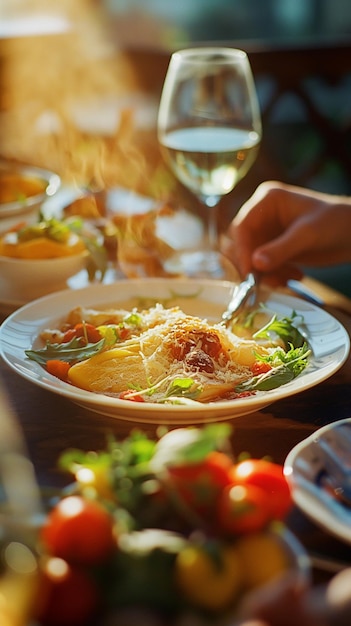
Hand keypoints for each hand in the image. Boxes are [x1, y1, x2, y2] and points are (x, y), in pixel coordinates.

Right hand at [221, 181, 350, 284]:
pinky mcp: (275, 247)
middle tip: (268, 281)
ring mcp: (268, 232)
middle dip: (254, 265)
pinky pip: (264, 266)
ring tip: (288, 280)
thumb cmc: (335, 223)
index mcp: (267, 200)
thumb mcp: (307, 236)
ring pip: (252, 258)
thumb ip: (281, 249)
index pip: (242, 227)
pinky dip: (275, 275)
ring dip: (267, 273)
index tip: (249, 272)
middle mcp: (263, 214)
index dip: (242, 250)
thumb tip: (255, 264)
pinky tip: (294, 276)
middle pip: (244, 244)